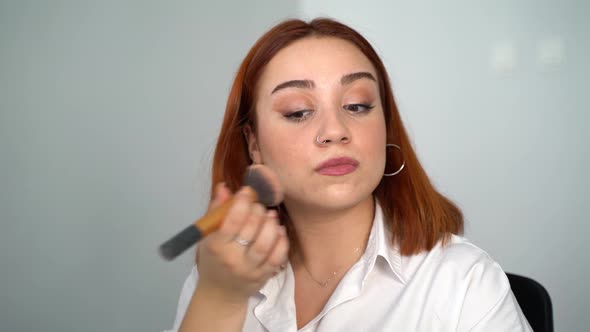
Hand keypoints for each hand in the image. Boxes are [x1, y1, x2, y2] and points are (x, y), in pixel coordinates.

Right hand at [195, 182, 288, 301]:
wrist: (220, 293)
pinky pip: (277, 258)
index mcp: (216, 247)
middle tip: (259, 204)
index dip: (242, 203)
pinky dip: (282, 242)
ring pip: (265, 244)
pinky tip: (280, 230)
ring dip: (271, 225)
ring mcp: (250, 270)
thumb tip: (224, 186)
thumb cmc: (213, 259)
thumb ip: (216, 211)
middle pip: (250, 231)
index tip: (247, 191)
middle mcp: (233, 259)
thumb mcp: (208, 236)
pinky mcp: (264, 276)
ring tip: (270, 214)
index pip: (231, 222)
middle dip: (257, 211)